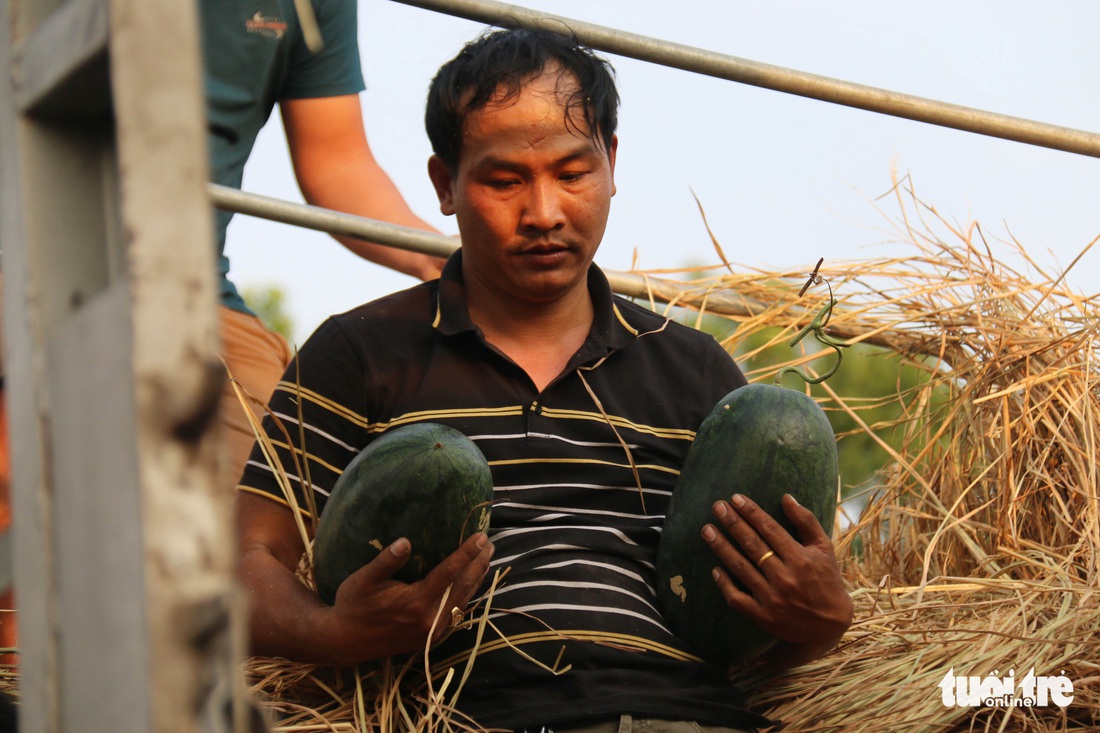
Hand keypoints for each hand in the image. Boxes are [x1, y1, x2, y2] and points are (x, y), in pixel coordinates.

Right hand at [321, 532, 493, 662]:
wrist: (345, 642)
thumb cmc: (353, 606)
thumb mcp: (363, 580)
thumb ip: (386, 561)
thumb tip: (405, 542)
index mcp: (416, 602)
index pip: (449, 573)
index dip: (466, 553)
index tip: (480, 537)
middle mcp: (430, 619)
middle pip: (463, 587)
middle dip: (478, 564)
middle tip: (489, 543)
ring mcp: (432, 632)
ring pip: (463, 602)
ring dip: (476, 579)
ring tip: (486, 559)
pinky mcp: (431, 639)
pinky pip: (456, 614)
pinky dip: (467, 596)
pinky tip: (471, 584)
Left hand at [701, 493, 851, 664]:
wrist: (829, 627)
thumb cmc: (827, 581)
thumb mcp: (824, 549)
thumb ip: (806, 522)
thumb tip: (786, 497)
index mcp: (801, 559)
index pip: (770, 530)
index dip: (751, 513)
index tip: (735, 498)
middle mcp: (785, 578)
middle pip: (752, 545)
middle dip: (733, 523)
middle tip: (717, 507)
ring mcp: (772, 598)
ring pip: (741, 568)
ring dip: (722, 547)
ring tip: (707, 530)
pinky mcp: (763, 616)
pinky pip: (737, 598)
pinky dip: (724, 584)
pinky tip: (714, 568)